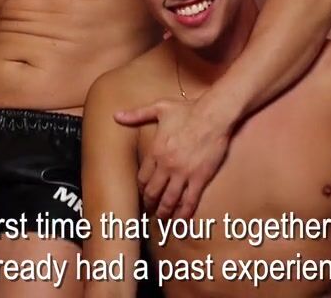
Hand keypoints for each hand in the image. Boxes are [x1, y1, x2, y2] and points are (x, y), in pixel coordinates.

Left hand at [115, 99, 231, 218]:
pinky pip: (190, 200)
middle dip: (149, 204)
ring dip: (163, 212)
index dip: (141, 189)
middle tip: (149, 211)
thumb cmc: (188, 110)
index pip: (142, 177)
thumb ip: (137, 114)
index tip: (142, 194)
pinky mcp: (200, 178)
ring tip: (162, 219)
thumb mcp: (159, 108)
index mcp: (156, 151)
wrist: (214, 114)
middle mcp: (167, 165)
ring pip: (169, 200)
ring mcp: (183, 173)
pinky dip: (184, 214)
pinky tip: (181, 223)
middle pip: (153, 192)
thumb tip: (116, 116)